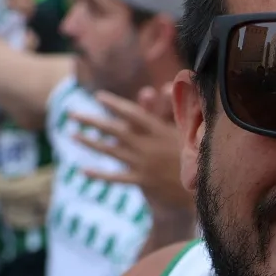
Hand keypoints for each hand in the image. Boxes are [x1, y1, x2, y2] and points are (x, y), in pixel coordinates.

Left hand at [71, 85, 191, 214]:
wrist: (204, 188)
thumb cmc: (200, 155)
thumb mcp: (188, 129)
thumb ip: (172, 109)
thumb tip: (163, 86)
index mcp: (160, 130)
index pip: (133, 114)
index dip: (115, 105)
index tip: (98, 97)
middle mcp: (148, 146)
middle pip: (114, 130)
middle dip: (92, 121)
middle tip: (71, 113)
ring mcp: (144, 165)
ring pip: (111, 151)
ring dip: (90, 142)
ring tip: (72, 135)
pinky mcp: (143, 182)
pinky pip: (117, 178)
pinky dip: (100, 175)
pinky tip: (84, 170)